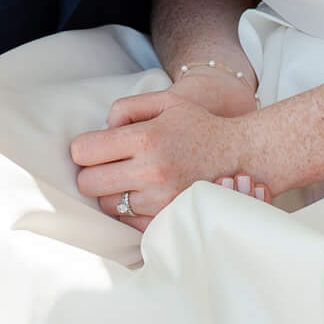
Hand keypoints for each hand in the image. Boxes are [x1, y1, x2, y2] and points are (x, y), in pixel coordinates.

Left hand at [70, 89, 266, 225]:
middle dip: (91, 173)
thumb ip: (128, 108)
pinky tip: (141, 195)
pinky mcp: (167, 220)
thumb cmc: (199, 126)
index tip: (91, 148)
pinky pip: (128, 223)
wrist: (240, 157)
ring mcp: (159, 200)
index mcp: (146, 139)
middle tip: (105, 165)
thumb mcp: (166, 101)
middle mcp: (150, 172)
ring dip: (111, 193)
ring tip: (128, 179)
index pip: (85, 151)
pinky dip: (129, 211)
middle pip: (88, 183)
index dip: (82, 149)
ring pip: (107, 206)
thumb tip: (102, 129)